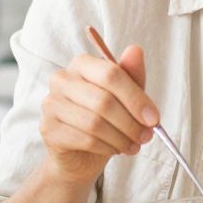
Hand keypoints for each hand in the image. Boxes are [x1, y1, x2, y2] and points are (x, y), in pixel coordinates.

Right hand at [38, 44, 158, 184]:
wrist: (81, 153)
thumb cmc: (106, 118)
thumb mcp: (125, 95)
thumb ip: (132, 74)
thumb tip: (135, 50)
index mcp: (82, 63)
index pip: (111, 74)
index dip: (136, 98)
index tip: (154, 118)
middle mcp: (62, 79)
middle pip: (103, 101)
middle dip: (131, 123)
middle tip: (146, 136)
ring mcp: (51, 104)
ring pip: (94, 123)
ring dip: (121, 138)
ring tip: (133, 145)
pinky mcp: (48, 129)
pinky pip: (85, 140)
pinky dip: (107, 147)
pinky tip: (116, 149)